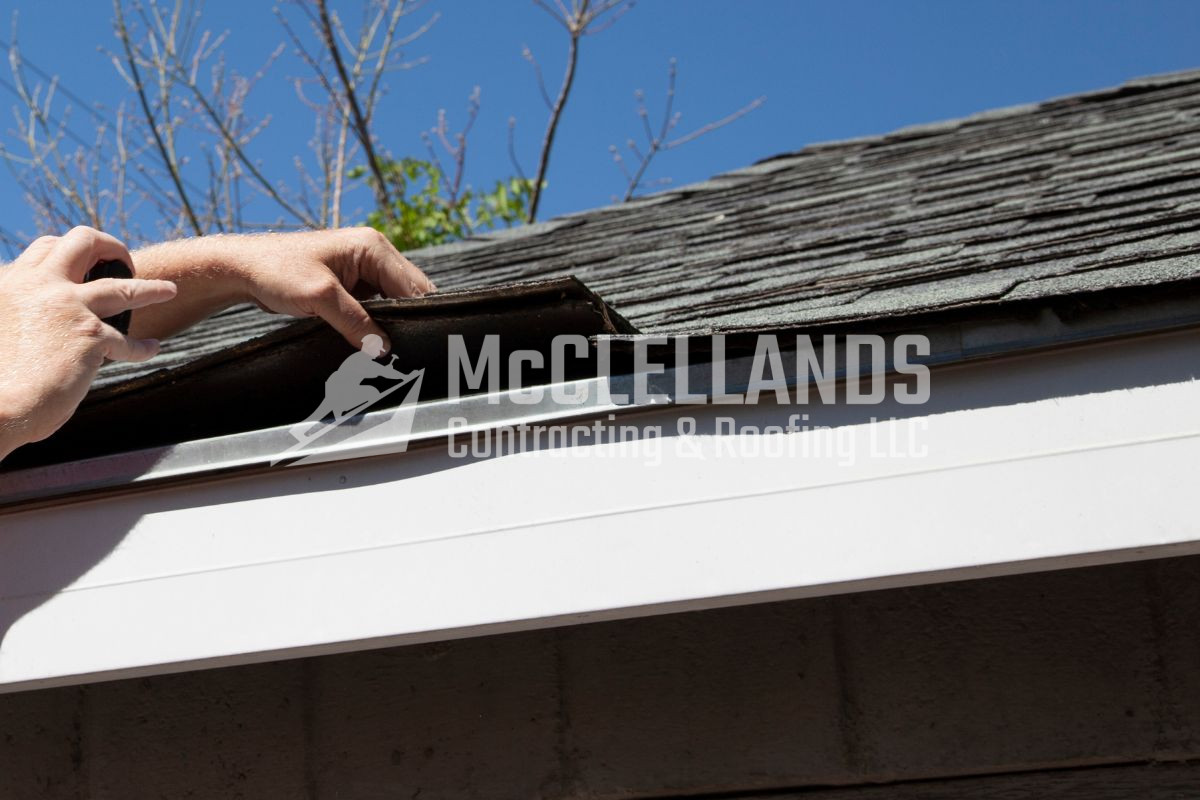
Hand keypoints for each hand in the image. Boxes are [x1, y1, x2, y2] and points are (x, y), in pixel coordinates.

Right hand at [0, 227, 176, 458]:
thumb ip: (18, 313)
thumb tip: (36, 324)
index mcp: (11, 282)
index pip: (46, 249)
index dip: (69, 252)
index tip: (84, 264)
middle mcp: (39, 285)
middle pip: (83, 241)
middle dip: (111, 247)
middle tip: (124, 262)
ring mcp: (68, 307)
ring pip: (122, 286)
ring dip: (150, 288)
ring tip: (168, 290)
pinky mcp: (91, 336)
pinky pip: (127, 341)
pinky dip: (142, 347)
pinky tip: (151, 348)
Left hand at [131, 228, 435, 351]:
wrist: (241, 269)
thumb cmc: (276, 270)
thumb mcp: (320, 299)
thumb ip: (356, 323)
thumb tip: (383, 350)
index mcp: (373, 246)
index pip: (414, 285)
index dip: (421, 314)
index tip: (424, 342)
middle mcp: (373, 253)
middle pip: (408, 293)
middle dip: (408, 319)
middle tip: (408, 351)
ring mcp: (363, 268)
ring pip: (393, 301)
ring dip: (391, 323)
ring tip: (392, 348)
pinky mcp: (351, 283)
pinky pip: (375, 305)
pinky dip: (375, 323)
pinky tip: (373, 341)